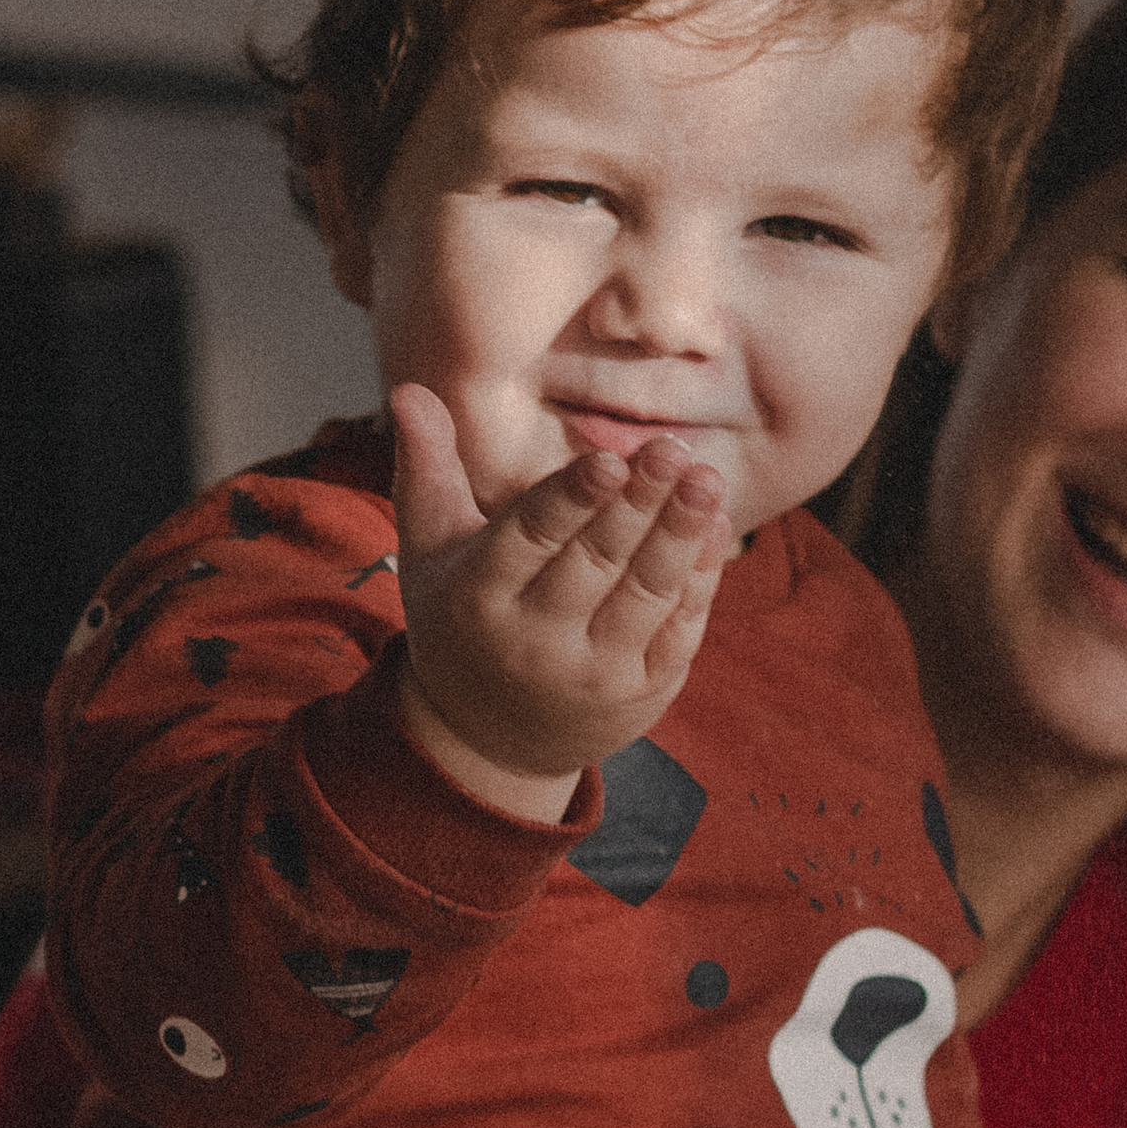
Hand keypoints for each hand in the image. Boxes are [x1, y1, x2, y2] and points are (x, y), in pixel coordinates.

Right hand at [389, 380, 728, 814]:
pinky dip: (700, 579)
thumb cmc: (460, 618)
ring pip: (645, 595)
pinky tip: (714, 527)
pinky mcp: (641, 692)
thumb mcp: (428, 550)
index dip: (571, 500)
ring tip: (705, 480)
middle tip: (671, 450)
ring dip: (679, 536)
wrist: (488, 738)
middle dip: (637, 506)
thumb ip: (427, 469)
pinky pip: (678, 630)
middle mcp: (535, 641)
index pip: (530, 540)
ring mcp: (593, 672)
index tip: (608, 459)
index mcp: (479, 596)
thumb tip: (412, 389)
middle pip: (595, 563)